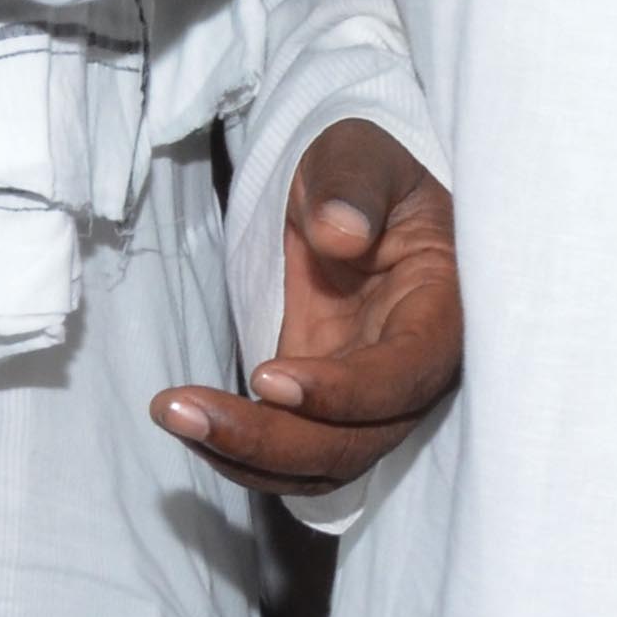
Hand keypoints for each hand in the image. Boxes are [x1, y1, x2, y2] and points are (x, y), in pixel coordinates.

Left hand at [152, 119, 460, 496]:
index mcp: (442, 308)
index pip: (407, 375)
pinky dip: (240, 451)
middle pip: (357, 441)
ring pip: (319, 462)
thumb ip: (354, 185)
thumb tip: (342, 235)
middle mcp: (413, 370)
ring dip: (245, 454)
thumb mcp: (360, 154)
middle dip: (271, 438)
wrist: (343, 195)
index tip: (268, 376)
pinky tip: (189, 422)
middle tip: (185, 411)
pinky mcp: (324, 409)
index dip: (346, 392)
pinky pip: (290, 453)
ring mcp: (368, 398)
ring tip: (173, 414)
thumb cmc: (361, 170)